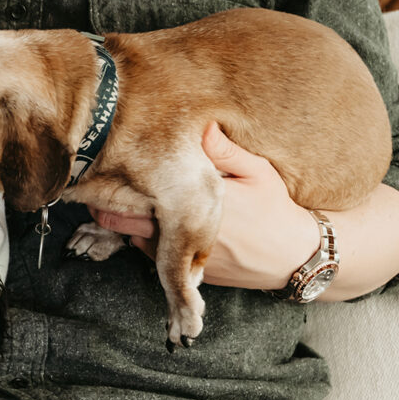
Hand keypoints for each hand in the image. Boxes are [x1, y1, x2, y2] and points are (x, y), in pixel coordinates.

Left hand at [89, 122, 318, 291]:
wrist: (296, 256)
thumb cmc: (277, 209)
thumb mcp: (256, 171)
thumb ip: (224, 150)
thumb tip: (200, 125)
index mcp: (197, 207)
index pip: (137, 198)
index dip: (114, 186)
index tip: (105, 169)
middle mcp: (187, 236)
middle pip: (125, 223)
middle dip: (110, 206)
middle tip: (102, 185)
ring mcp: (187, 259)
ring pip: (138, 241)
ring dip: (132, 224)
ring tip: (131, 201)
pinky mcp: (192, 274)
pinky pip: (157, 258)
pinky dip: (152, 240)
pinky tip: (159, 222)